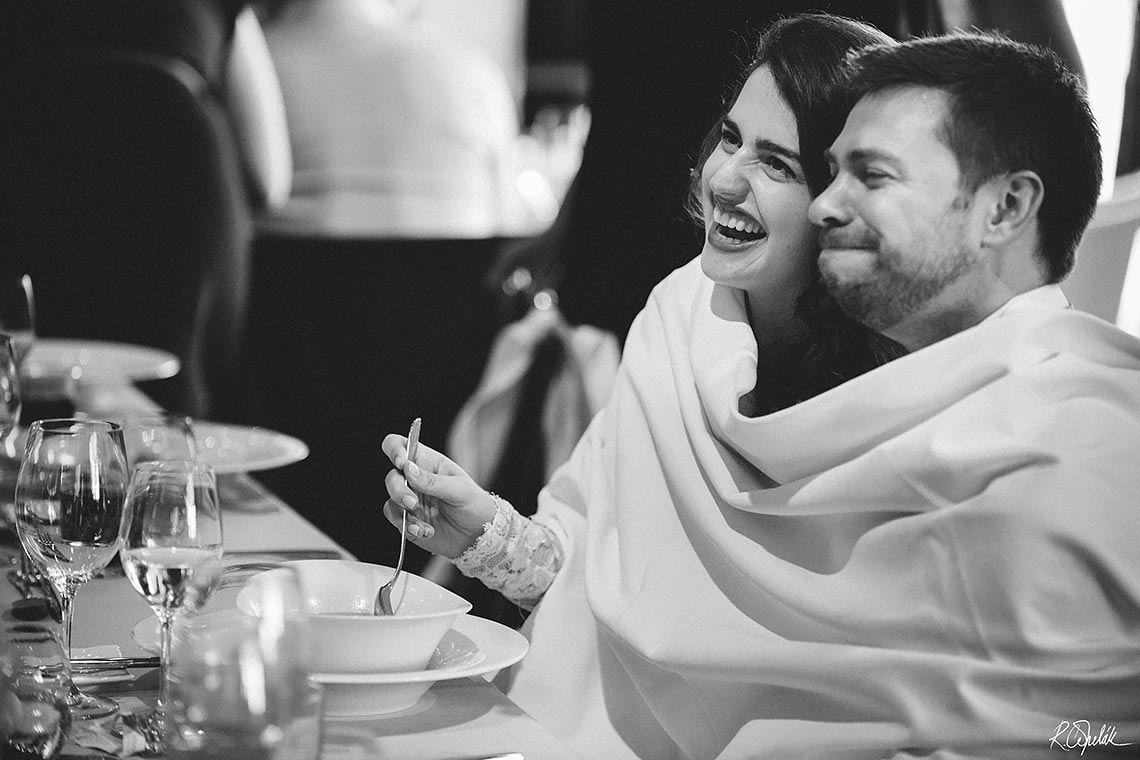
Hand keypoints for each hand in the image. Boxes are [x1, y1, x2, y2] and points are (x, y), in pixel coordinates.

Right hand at [380, 434, 497, 558]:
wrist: (479, 535)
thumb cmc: (474, 504)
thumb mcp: (459, 490)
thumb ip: (433, 480)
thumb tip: (407, 468)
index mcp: (427, 462)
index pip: (400, 446)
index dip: (395, 450)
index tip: (401, 463)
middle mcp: (415, 479)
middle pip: (392, 477)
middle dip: (398, 490)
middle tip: (412, 503)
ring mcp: (410, 500)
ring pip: (391, 500)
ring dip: (403, 512)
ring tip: (423, 525)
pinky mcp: (408, 520)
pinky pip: (397, 520)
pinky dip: (408, 527)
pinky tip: (426, 532)